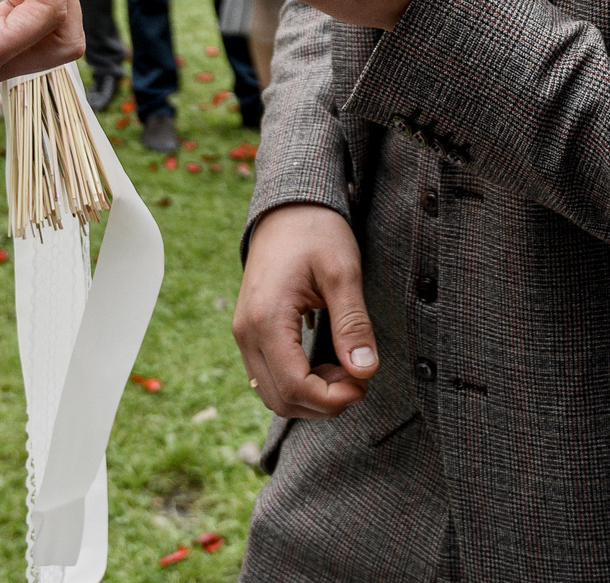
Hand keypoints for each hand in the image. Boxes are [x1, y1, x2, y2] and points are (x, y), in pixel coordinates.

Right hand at [234, 204, 377, 417]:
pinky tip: (326, 364)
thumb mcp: (343, 271)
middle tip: (358, 378)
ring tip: (345, 369)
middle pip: (280, 400)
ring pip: (272, 394)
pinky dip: (298, 383)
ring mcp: (245, 334)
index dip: (333, 398)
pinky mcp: (251, 332)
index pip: (295, 387)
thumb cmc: (316, 231)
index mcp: (266, 319)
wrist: (286, 207)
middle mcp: (247, 333)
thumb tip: (365, 371)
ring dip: (311, 396)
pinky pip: (269, 376)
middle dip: (324, 403)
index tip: (364, 383)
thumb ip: (353, 323)